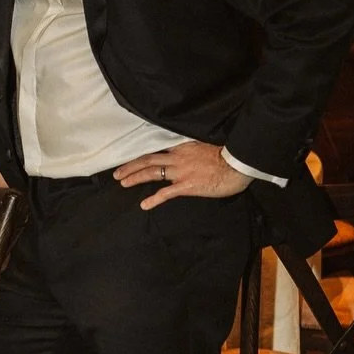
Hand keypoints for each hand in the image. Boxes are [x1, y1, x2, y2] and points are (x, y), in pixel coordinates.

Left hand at [115, 142, 251, 210]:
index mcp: (182, 147)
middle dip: (130, 166)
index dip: (141, 155)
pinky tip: (144, 205)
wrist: (237, 165)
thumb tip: (185, 155)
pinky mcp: (186, 186)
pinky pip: (165, 193)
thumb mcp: (204, 148)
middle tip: (116, 173)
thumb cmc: (226, 157)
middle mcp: (177, 157)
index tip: (130, 158)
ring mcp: (181, 171)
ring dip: (135, 177)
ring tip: (122, 183)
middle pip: (148, 160)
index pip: (156, 149)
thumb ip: (191, 151)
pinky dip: (153, 199)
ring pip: (152, 172)